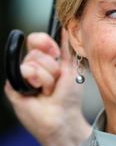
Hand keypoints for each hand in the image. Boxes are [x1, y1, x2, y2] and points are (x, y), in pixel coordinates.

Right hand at [4, 30, 91, 145]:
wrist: (64, 118)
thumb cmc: (68, 98)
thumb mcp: (71, 68)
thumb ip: (66, 48)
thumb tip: (65, 28)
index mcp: (43, 61)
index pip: (36, 40)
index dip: (45, 42)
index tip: (55, 53)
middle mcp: (30, 67)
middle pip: (36, 51)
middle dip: (52, 68)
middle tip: (55, 83)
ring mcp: (21, 77)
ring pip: (31, 61)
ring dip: (47, 78)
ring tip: (48, 91)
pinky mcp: (13, 86)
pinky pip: (23, 71)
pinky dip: (36, 80)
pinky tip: (38, 92)